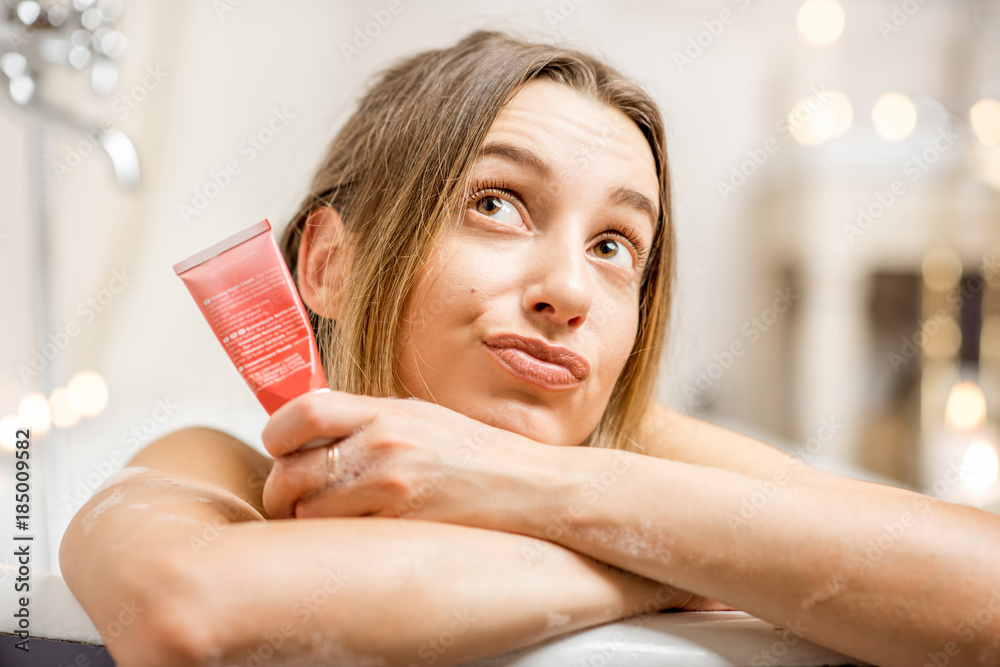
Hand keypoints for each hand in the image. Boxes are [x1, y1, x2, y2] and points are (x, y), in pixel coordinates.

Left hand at [260, 390, 556, 524]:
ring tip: (327, 518)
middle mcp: (384, 446)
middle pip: (291, 472)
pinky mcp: (402, 527)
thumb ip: (366, 420)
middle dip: (279, 491)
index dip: (277, 435)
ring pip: (308, 513)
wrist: (530, 487)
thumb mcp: (419, 417)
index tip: (279, 448)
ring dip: (305, 520)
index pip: (302, 413)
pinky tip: (357, 532)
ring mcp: (392, 490)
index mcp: (386, 412)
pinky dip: (337, 539)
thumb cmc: (475, 452)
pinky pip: (342, 538)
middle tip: (289, 498)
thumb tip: (311, 429)